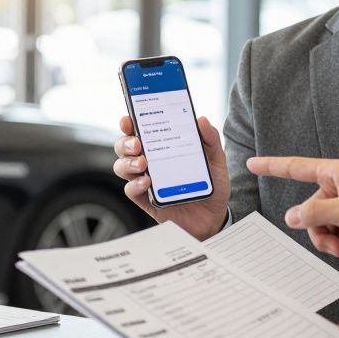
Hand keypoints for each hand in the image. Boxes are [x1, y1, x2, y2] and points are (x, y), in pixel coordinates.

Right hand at [114, 115, 230, 240]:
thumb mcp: (216, 161)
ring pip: (122, 167)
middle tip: (137, 143)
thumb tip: (201, 120)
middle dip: (125, 142)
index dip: (130, 123)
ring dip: (127, 162)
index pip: (140, 131)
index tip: (129, 120)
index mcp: (163, 148)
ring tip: (142, 163)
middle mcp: (151, 162)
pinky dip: (135, 185)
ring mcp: (147, 181)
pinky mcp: (147, 200)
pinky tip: (146, 182)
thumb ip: (211, 140)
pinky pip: (131, 191)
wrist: (215, 217)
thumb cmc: (212, 186)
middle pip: (125, 148)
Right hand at [246, 156, 338, 257]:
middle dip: (321, 231)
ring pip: (323, 227)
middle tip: (337, 242)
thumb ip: (316, 214)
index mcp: (337, 173)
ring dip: (334, 241)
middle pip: (310, 211)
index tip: (254, 164)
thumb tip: (292, 216)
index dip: (273, 166)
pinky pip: (337, 235)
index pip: (297, 168)